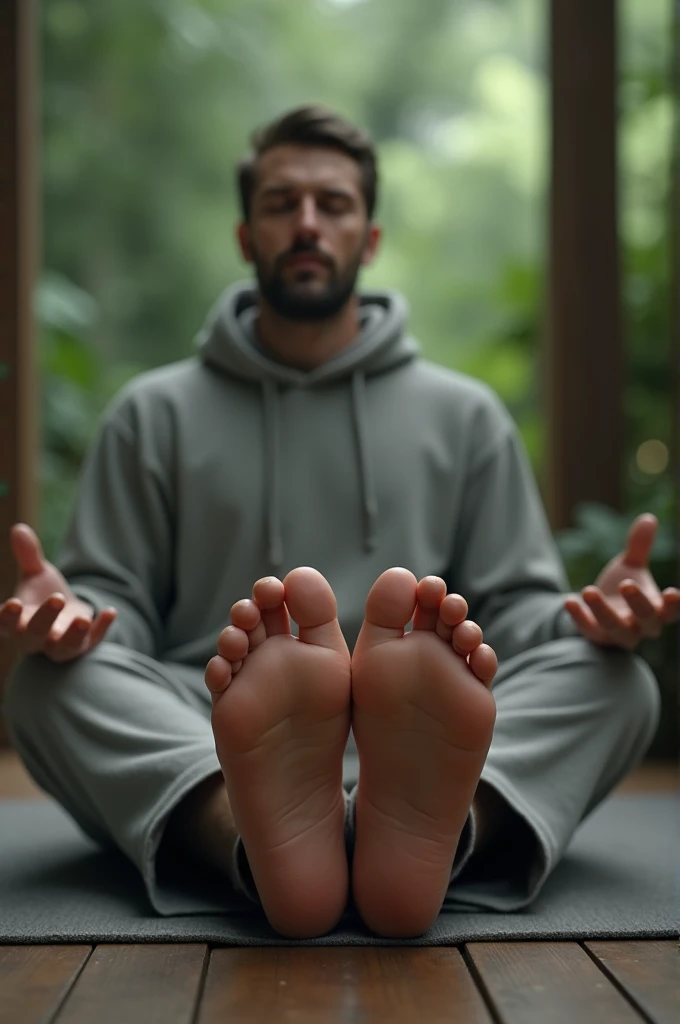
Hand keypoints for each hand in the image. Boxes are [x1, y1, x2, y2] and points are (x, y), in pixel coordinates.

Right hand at [0, 523, 116, 662]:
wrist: (67, 616)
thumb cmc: (43, 596)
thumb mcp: (37, 575)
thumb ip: (29, 556)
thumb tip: (19, 528)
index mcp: (18, 621)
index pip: (6, 624)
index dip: (7, 618)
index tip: (13, 603)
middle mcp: (36, 639)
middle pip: (34, 635)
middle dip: (45, 618)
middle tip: (57, 597)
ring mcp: (60, 645)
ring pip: (63, 648)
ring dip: (73, 635)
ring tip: (83, 618)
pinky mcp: (84, 646)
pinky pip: (92, 641)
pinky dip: (102, 629)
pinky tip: (110, 611)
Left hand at [564, 513, 679, 649]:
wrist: (598, 611)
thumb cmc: (622, 590)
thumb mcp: (631, 567)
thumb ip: (640, 546)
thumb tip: (648, 518)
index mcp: (656, 609)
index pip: (671, 612)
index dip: (673, 606)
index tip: (673, 593)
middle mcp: (641, 626)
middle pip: (647, 621)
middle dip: (638, 604)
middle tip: (626, 584)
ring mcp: (619, 635)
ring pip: (616, 628)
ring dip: (603, 610)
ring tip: (588, 589)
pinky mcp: (597, 637)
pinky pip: (589, 631)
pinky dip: (579, 618)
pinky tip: (569, 600)